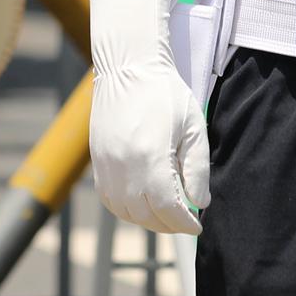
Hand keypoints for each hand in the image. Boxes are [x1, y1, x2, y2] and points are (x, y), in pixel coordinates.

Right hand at [90, 54, 209, 234]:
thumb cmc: (165, 94)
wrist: (128, 68)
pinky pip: (110, 200)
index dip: (184, 224)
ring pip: (125, 212)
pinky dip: (127, 210)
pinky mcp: (97, 163)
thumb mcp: (192, 127)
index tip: (197, 227)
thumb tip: (199, 203)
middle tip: (185, 222)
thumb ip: (197, 169)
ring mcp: (106, 166)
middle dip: (169, 226)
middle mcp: (123, 166)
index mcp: (150, 157)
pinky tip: (143, 204)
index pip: (167, 208)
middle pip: (145, 216)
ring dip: (147, 221)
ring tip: (166, 215)